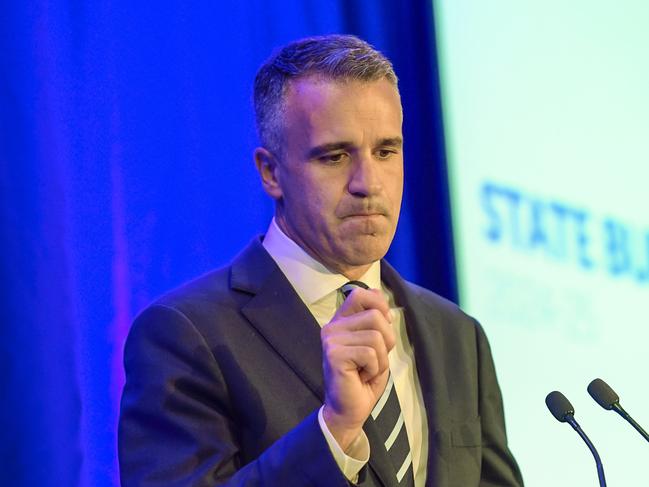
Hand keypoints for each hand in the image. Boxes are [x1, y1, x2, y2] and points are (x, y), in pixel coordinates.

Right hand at [321, 287, 394, 450]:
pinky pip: (370, 353)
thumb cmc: (364, 377)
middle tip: (373, 360)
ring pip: (376, 336)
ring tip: (367, 369)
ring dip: (381, 358)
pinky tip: (361, 376)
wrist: (348, 410)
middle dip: (386, 341)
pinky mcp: (334, 354)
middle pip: (376, 316)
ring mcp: (331, 339)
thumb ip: (378, 323)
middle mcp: (332, 326)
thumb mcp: (377, 345)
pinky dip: (374, 368)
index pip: (361, 294)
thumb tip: (385, 307)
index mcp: (342, 320)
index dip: (379, 307)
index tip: (381, 331)